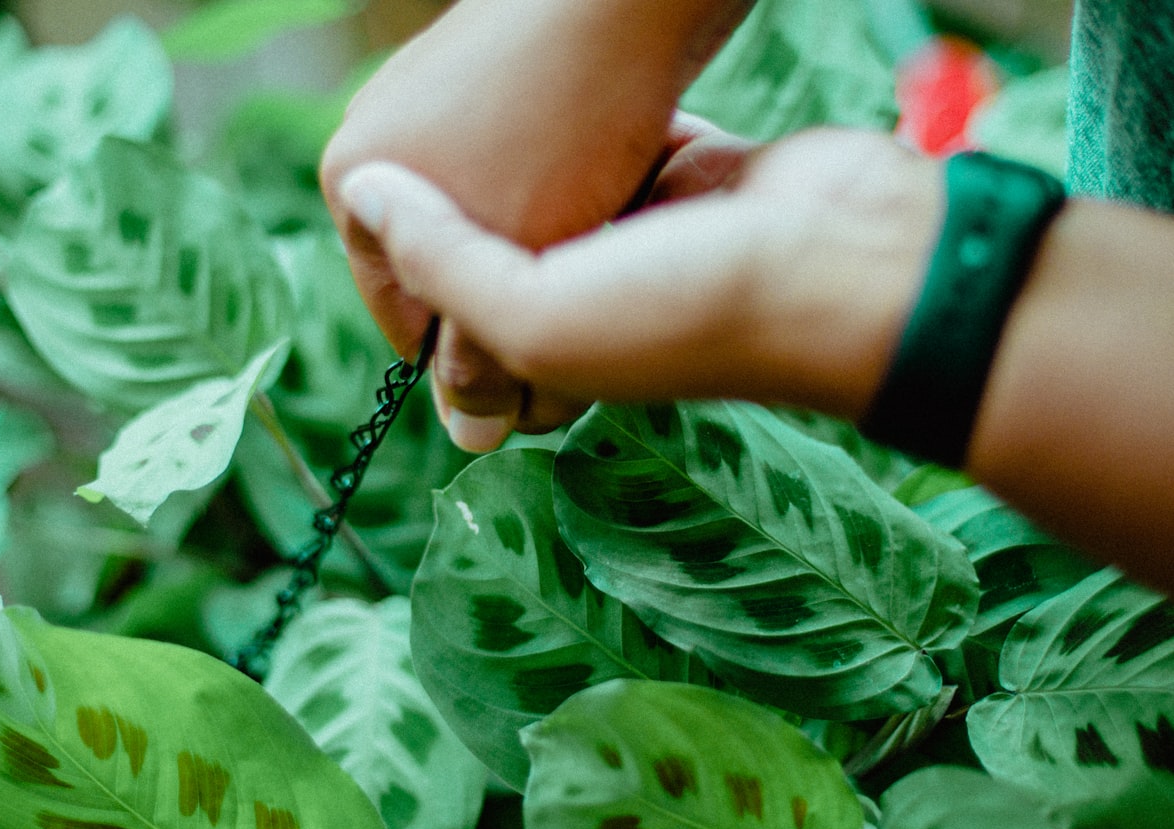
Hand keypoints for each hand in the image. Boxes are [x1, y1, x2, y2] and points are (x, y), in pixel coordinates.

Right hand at [320, 0, 750, 449]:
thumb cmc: (567, 129)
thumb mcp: (513, 264)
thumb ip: (479, 356)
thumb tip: (466, 442)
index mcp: (353, 182)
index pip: (409, 324)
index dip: (481, 355)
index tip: (545, 356)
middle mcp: (381, 134)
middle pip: (455, 268)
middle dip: (518, 289)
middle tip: (588, 281)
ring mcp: (435, 96)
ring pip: (499, 218)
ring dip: (552, 240)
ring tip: (608, 221)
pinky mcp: (500, 72)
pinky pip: (528, 165)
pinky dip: (569, 186)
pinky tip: (617, 172)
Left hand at [337, 126, 943, 424]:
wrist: (845, 257)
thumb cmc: (688, 306)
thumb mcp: (536, 313)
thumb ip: (441, 266)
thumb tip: (364, 196)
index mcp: (550, 360)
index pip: (455, 341)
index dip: (417, 286)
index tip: (402, 207)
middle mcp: (590, 306)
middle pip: (500, 258)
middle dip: (475, 207)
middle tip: (457, 154)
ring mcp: (636, 239)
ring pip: (552, 195)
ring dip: (528, 158)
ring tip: (497, 111)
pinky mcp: (682, 178)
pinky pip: (616, 147)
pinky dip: (597, 125)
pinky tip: (572, 87)